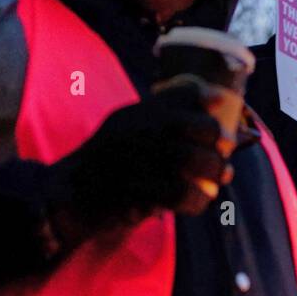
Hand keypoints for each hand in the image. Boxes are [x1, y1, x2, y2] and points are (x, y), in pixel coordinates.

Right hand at [45, 78, 230, 245]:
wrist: (73, 192)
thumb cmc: (111, 159)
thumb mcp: (130, 123)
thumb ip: (167, 108)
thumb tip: (215, 95)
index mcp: (137, 112)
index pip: (184, 96)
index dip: (209, 113)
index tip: (220, 133)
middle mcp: (136, 129)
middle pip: (190, 126)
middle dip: (218, 145)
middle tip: (223, 159)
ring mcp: (133, 158)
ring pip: (189, 158)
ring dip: (213, 170)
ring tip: (220, 178)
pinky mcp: (135, 191)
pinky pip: (178, 193)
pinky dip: (197, 199)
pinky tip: (201, 200)